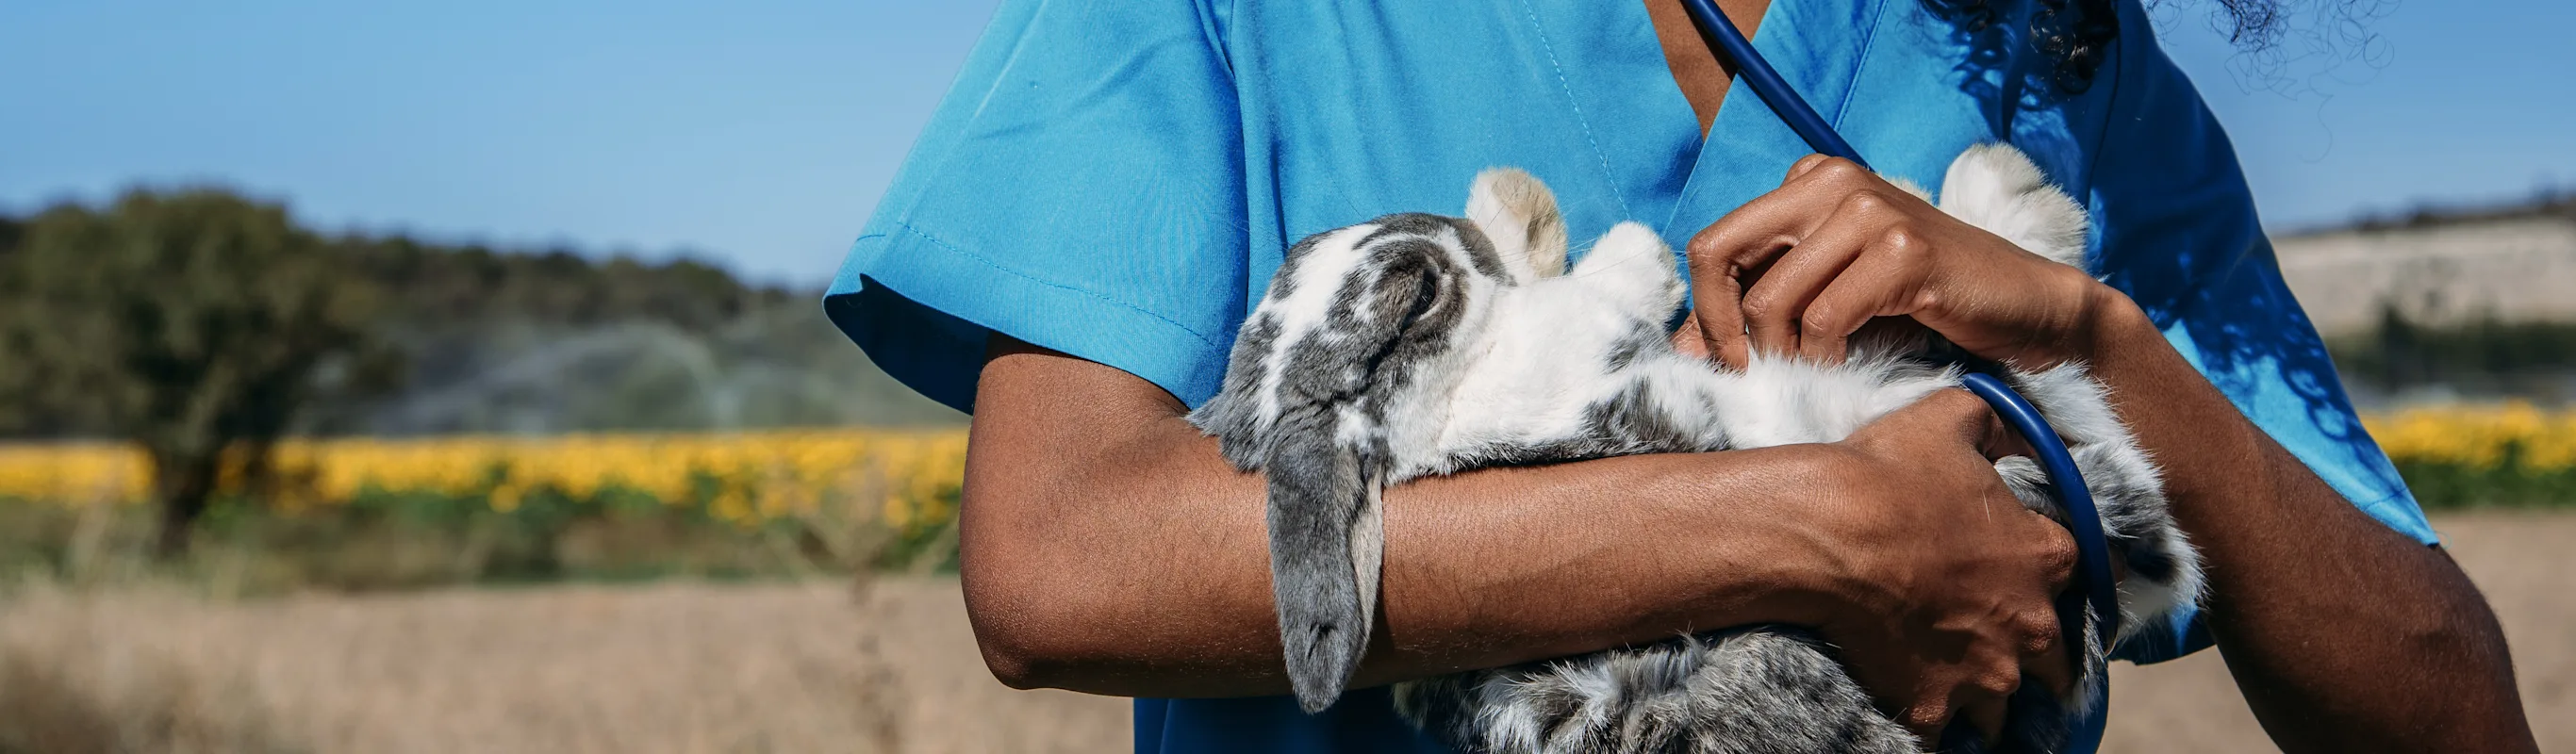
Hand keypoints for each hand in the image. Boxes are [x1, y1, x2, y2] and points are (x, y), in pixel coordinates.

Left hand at [1670, 155, 2111, 367]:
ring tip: (1810, 375)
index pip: (1712, 244)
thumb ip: (1761, 307)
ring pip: (1772, 298)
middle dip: (1722, 330)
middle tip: (1750, 377)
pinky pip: (1825, 319)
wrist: (2025, 310)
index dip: (1704, 311)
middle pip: (1719, 255)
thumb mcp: (1829, 296)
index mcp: (1807, 181)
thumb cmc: (1923, 305)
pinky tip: (1846, 369)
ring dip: (1781, 355)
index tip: (1725, 362)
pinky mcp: (1904, 250)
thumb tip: (1682, 350)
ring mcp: (1869, 209)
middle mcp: (1830, 180)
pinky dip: (1824, 359)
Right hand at [1802, 389, 2076, 743]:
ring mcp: (1984, 674)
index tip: (2036, 579)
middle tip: (1994, 642)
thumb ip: (1995, 420)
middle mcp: (2028, 625)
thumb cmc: (1888, 474)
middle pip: (2058, 663)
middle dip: (2033, 656)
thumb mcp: (1950, 417)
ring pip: (2004, 707)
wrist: (1826, 535)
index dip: (2059, 577)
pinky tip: (1916, 709)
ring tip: (1953, 683)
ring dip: (1984, 695)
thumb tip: (2014, 422)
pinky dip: (1935, 726)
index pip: (2087, 577)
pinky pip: (1945, 737)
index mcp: (2044, 558)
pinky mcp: (1933, 706)